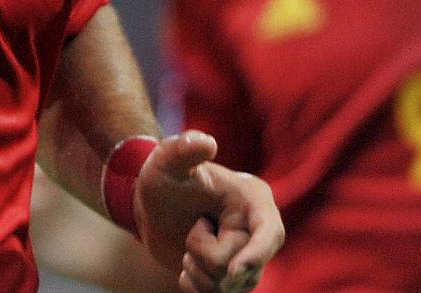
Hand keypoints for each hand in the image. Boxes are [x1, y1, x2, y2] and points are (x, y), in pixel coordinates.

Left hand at [133, 131, 282, 292]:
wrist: (150, 204)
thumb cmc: (163, 176)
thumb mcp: (168, 159)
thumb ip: (184, 148)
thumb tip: (207, 143)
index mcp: (253, 199)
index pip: (270, 233)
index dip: (257, 254)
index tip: (232, 271)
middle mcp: (256, 229)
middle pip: (240, 266)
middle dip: (206, 255)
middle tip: (191, 229)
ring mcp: (244, 254)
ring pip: (228, 287)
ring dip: (198, 271)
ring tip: (187, 246)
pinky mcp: (229, 275)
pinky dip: (194, 286)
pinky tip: (185, 265)